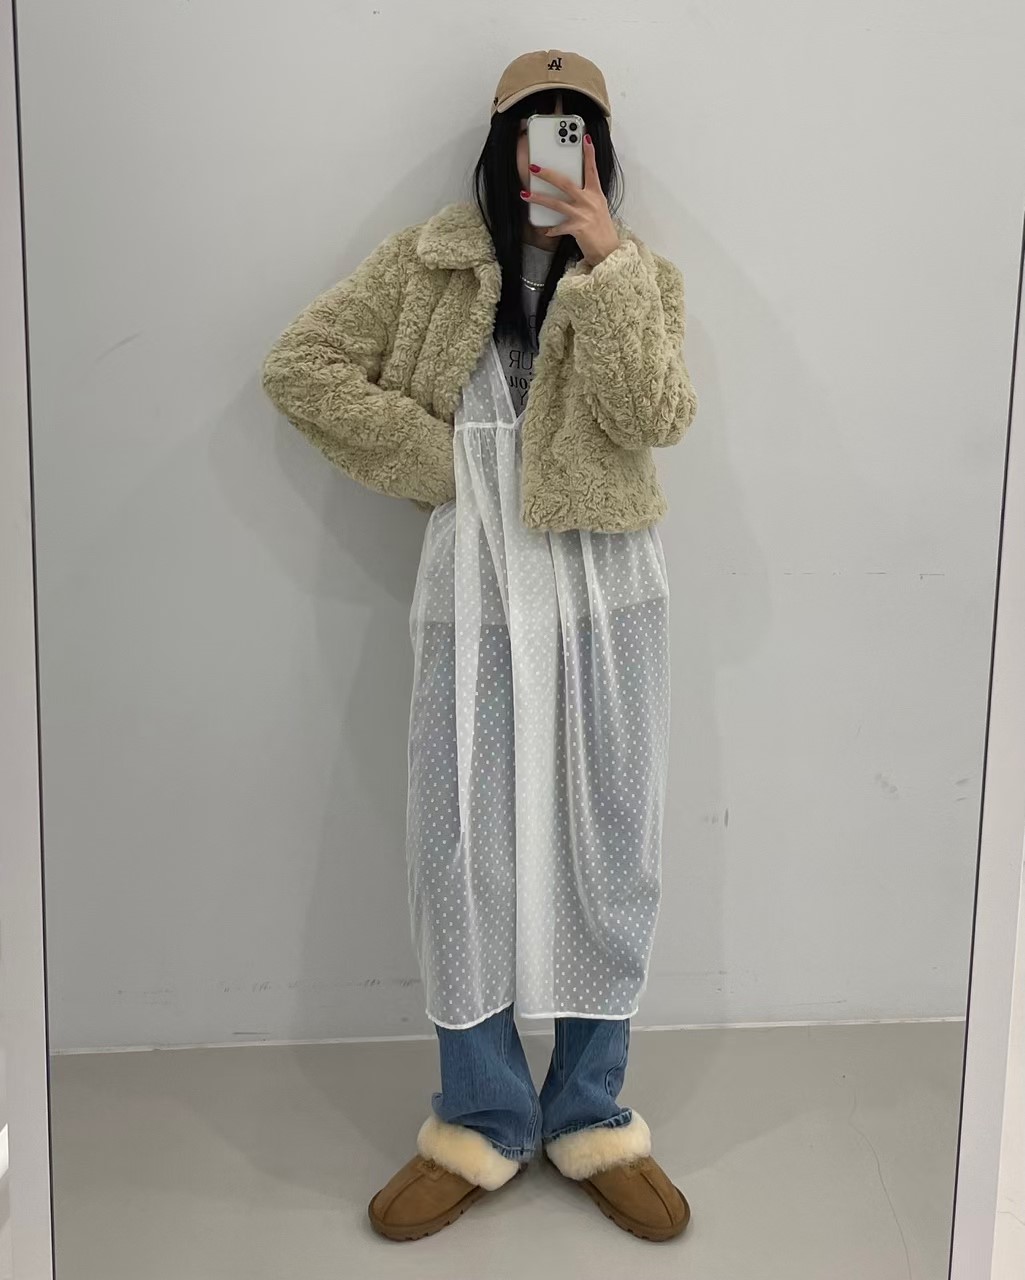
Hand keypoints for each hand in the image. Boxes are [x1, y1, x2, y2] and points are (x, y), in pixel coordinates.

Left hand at [521, 134, 620, 266]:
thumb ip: (587, 197)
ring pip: (556, 203)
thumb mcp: (598, 208)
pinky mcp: (578, 228)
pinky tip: (545, 230)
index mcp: (596, 193)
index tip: (585, 138)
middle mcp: (589, 201)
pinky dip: (551, 229)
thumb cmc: (602, 229)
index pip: (592, 169)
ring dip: (539, 199)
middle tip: (534, 168)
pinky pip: (559, 227)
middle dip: (548, 174)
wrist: (609, 250)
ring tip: (526, 195)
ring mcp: (583, 214)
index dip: (589, 153)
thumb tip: (570, 191)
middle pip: (565, 183)